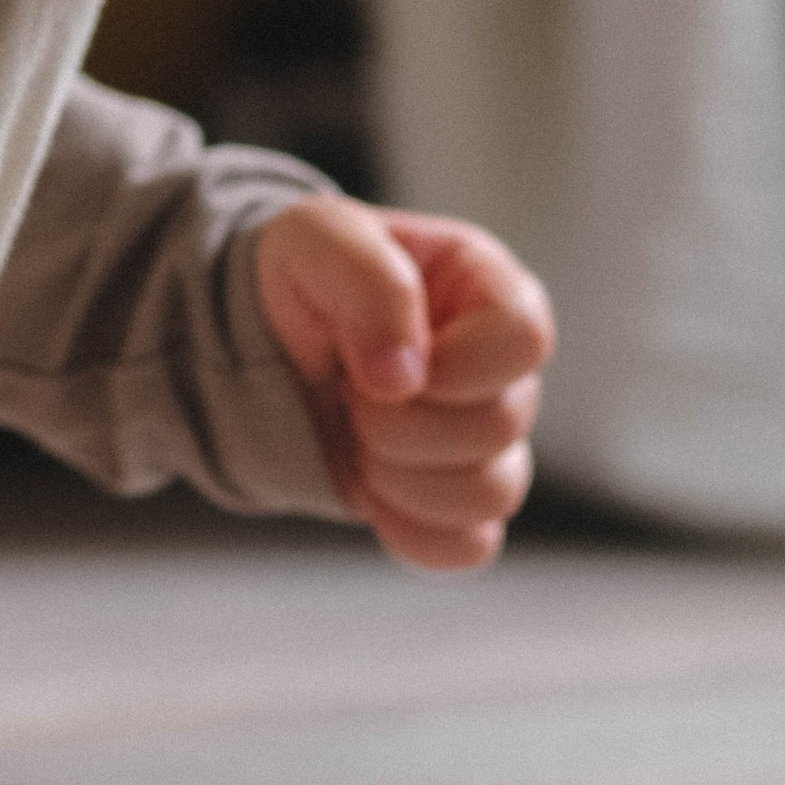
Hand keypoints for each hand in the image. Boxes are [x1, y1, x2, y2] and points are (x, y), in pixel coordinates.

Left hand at [251, 197, 552, 570]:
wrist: (260, 339)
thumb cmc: (301, 273)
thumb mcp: (317, 239)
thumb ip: (370, 284)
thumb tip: (402, 376)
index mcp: (485, 289)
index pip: (524, 338)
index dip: (454, 367)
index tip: (382, 368)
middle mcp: (499, 367)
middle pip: (500, 425)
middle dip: (402, 423)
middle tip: (349, 395)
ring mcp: (481, 438)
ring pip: (493, 494)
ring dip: (402, 478)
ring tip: (356, 437)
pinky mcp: (450, 497)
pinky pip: (467, 546)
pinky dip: (409, 531)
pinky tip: (368, 492)